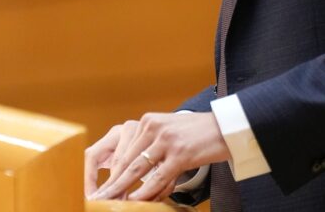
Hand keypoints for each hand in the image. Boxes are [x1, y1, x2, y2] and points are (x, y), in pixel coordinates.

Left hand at [84, 112, 226, 200]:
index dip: (112, 173)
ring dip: (122, 189)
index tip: (101, 188)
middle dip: (112, 183)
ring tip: (110, 202)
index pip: (124, 151)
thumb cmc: (198, 135)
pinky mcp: (180, 153)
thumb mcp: (169, 134)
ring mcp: (166, 140)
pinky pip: (158, 177)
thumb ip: (152, 148)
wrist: (226, 127)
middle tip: (98, 198)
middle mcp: (153, 127)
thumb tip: (137, 176)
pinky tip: (135, 200)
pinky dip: (145, 191)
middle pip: (126, 161)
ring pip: (138, 170)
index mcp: (148, 122)